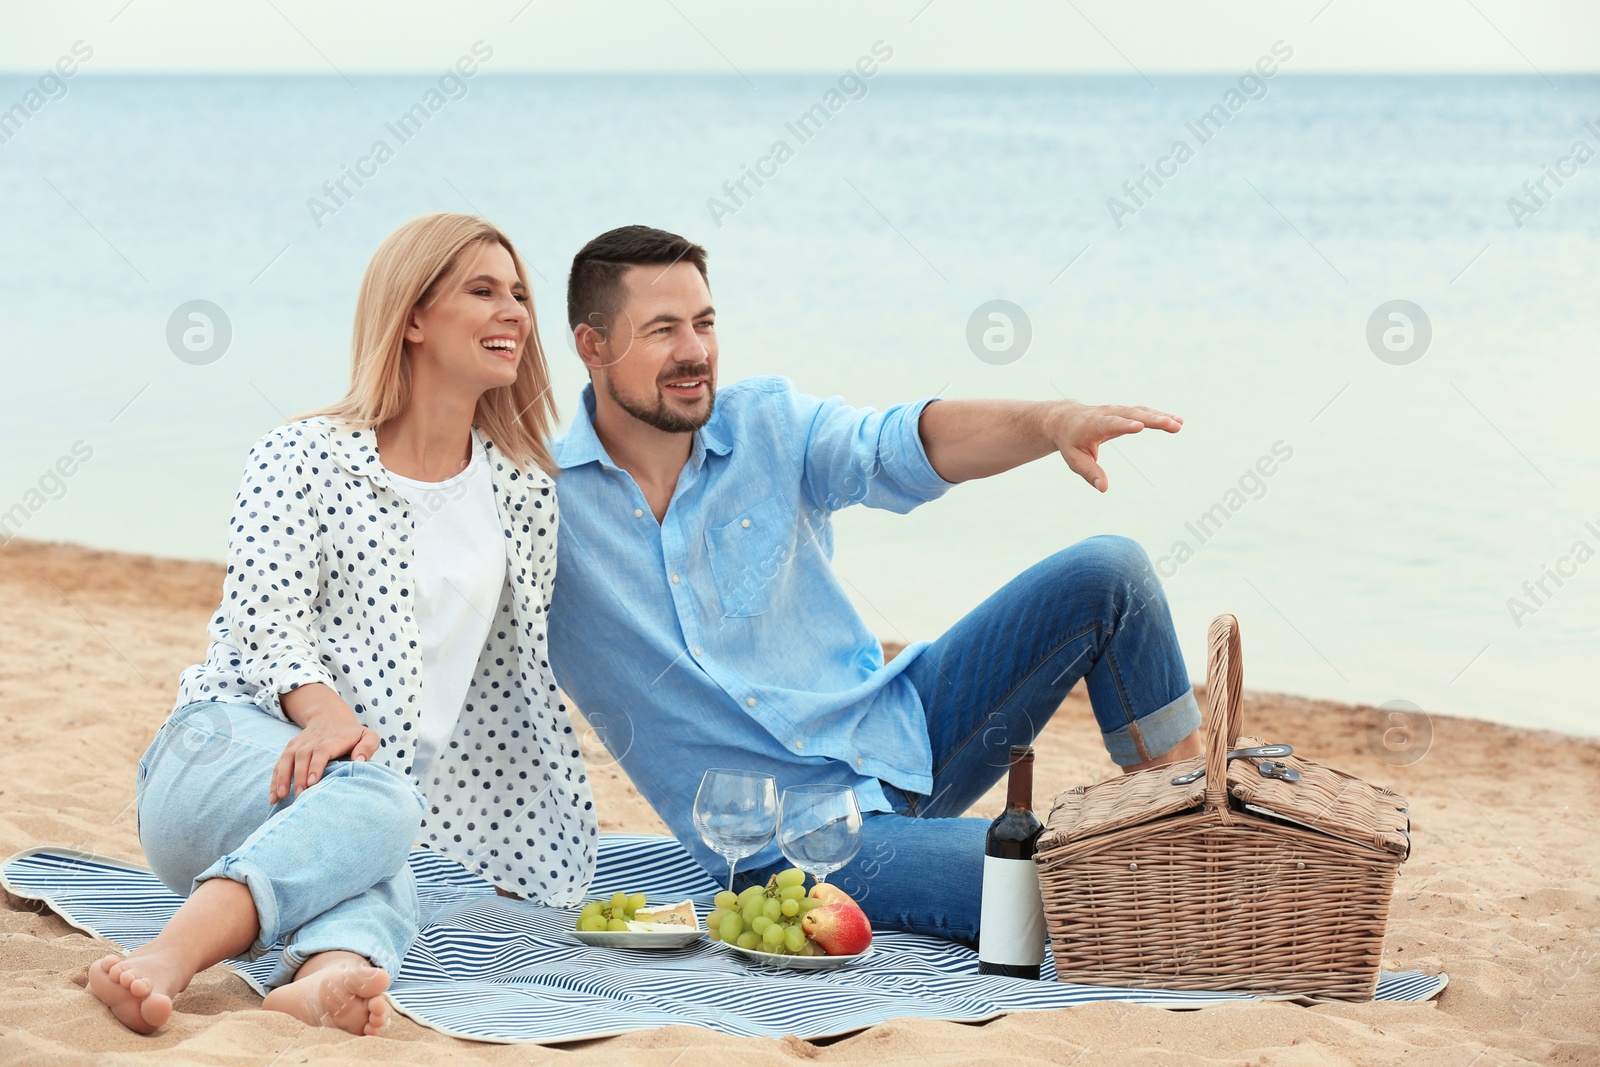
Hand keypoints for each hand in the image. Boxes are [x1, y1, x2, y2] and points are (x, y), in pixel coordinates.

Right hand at [271, 685, 379, 802]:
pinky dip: (275, 780)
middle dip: (298, 777)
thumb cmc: (352, 734)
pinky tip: (274, 797)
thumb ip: (368, 746)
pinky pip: (279, 764)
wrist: (330, 717)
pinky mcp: (290, 749)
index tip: (312, 782)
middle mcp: (312, 741)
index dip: (315, 765)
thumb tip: (359, 760)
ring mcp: (299, 745)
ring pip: (287, 759)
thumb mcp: (367, 735)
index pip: (321, 751)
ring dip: (283, 778)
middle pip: (302, 757)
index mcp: (332, 740)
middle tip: (300, 796)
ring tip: (281, 797)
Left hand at [1047, 401, 1182, 492]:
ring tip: (1179, 423)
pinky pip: (1143, 411)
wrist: (1064, 418)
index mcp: (1093, 425)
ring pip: (1140, 411)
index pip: (1111, 424)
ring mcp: (1117, 410)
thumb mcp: (1075, 459)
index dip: (1125, 425)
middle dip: (1151, 419)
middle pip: (1131, 414)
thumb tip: (1103, 488)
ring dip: (1160, 416)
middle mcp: (1107, 413)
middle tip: (1171, 424)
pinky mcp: (1124, 411)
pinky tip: (1176, 421)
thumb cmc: (1070, 442)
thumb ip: (1089, 472)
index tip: (1140, 426)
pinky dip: (1158, 415)